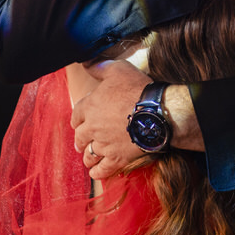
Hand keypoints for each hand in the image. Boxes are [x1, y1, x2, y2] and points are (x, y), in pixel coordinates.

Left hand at [70, 60, 148, 178]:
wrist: (157, 112)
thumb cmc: (138, 89)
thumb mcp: (118, 69)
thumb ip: (100, 67)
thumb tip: (85, 62)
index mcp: (90, 107)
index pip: (76, 115)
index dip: (77, 119)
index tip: (78, 122)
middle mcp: (93, 128)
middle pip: (80, 137)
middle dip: (80, 140)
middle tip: (81, 142)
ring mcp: (104, 145)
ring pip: (89, 155)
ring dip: (87, 156)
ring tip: (89, 158)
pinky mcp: (117, 158)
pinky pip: (103, 170)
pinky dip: (98, 172)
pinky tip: (96, 172)